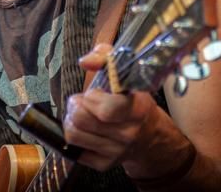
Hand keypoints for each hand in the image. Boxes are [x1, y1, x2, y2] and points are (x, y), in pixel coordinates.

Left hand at [63, 43, 159, 170]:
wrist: (149, 136)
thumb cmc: (132, 100)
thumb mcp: (126, 73)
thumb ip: (105, 56)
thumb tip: (85, 61)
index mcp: (138, 109)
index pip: (107, 110)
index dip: (92, 98)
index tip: (94, 93)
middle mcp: (129, 134)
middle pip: (82, 120)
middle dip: (75, 106)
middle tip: (81, 101)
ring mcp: (116, 152)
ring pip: (73, 135)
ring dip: (71, 120)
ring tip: (80, 114)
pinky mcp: (104, 164)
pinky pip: (74, 150)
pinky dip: (74, 137)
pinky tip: (85, 129)